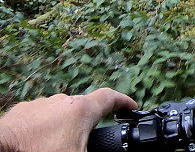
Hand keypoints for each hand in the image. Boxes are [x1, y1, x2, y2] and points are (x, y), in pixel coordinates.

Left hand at [0, 88, 136, 151]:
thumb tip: (109, 151)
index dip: (124, 102)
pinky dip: (45, 128)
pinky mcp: (22, 112)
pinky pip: (41, 117)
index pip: (111, 98)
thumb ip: (98, 149)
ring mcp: (41, 105)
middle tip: (91, 138)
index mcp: (82, 110)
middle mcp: (63, 101)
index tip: (131, 107)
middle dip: (90, 122)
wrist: (0, 150)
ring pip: (61, 113)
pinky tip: (41, 143)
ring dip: (65, 126)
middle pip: (85, 107)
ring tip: (61, 145)